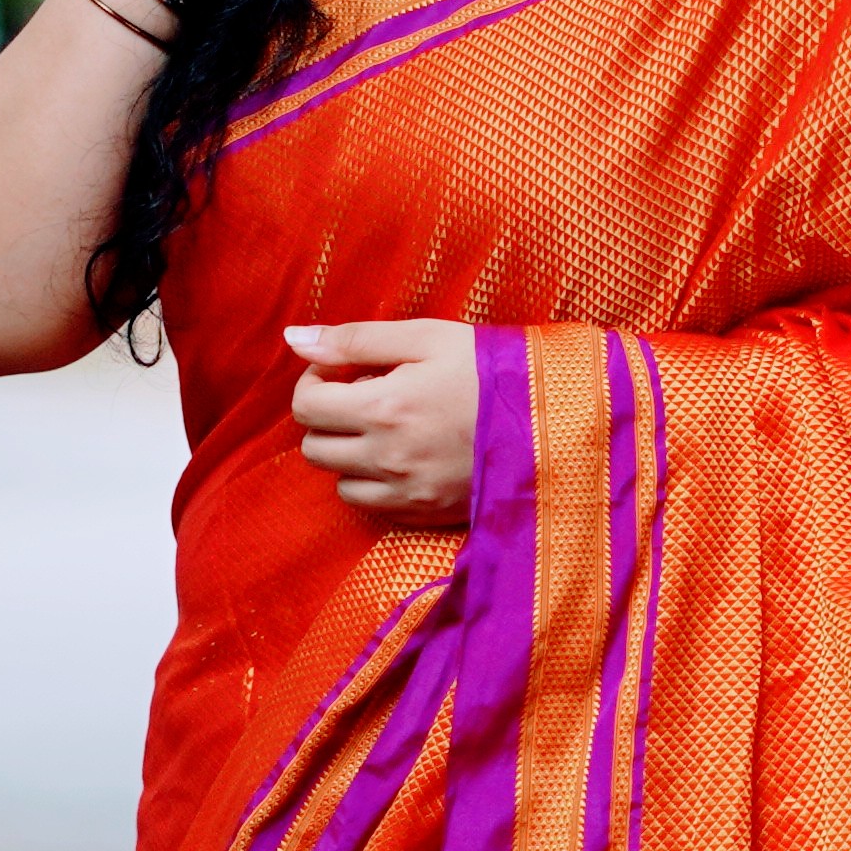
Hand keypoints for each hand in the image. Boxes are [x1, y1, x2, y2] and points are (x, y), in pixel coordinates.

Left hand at [285, 318, 479, 524]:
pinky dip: (374, 484)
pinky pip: (372, 507)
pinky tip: (402, 458)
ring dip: (348, 456)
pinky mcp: (427, 513)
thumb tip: (294, 338)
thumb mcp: (427, 337)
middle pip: (315, 448)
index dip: (313, 383)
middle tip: (359, 398)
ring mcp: (407, 491)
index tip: (339, 372)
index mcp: (384, 406)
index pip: (306, 406)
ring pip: (339, 483)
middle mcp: (388, 457)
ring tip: (382, 430)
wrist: (557, 420)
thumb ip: (355, 338)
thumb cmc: (492, 369)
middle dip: (327, 420)